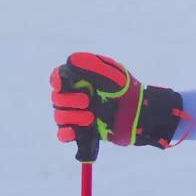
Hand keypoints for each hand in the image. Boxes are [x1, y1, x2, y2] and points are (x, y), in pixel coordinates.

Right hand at [50, 52, 188, 160]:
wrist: (139, 114)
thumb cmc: (126, 90)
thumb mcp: (112, 73)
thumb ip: (91, 65)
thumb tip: (69, 61)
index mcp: (81, 80)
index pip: (58, 78)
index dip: (56, 81)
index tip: (62, 85)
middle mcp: (76, 96)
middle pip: (57, 98)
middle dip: (69, 100)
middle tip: (87, 101)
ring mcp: (78, 114)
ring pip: (60, 116)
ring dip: (73, 117)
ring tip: (91, 117)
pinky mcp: (81, 131)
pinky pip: (63, 134)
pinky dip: (67, 133)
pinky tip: (77, 130)